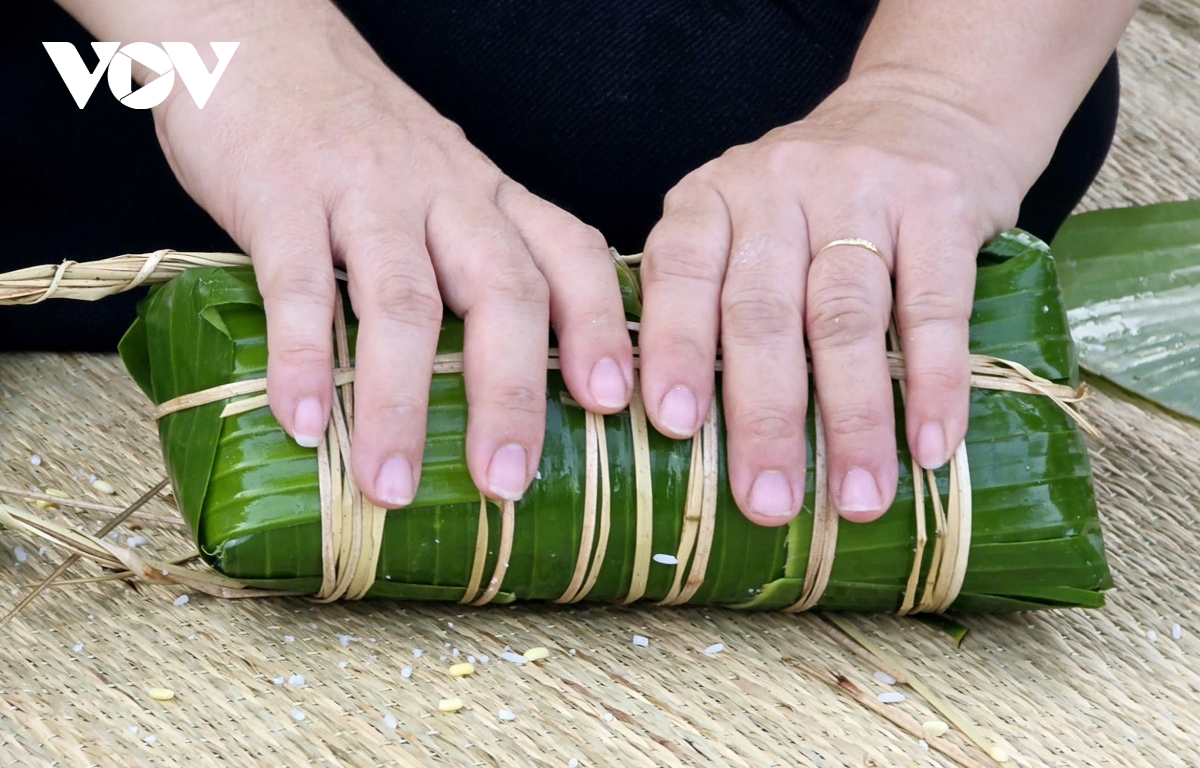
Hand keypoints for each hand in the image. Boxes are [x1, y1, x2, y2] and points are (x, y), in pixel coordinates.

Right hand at [151, 1, 632, 506]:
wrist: (256, 37)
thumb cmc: (356, 135)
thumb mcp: (440, 185)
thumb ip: (469, 260)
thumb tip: (499, 387)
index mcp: (490, 196)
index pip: (573, 256)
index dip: (601, 329)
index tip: (620, 405)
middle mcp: (444, 193)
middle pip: (504, 293)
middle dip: (512, 394)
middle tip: (508, 483)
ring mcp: (363, 192)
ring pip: (404, 302)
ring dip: (401, 402)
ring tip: (391, 485)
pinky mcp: (280, 194)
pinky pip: (299, 284)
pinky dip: (304, 357)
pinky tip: (302, 424)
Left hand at [639, 75, 1023, 525]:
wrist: (923, 110)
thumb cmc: (812, 204)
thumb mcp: (743, 225)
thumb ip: (711, 302)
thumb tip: (682, 441)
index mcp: (711, 199)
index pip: (680, 273)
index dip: (676, 351)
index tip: (673, 429)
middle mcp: (776, 186)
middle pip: (762, 312)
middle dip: (765, 417)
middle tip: (767, 502)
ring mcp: (860, 189)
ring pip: (845, 316)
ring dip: (851, 419)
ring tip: (856, 499)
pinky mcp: (938, 204)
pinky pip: (934, 305)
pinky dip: (933, 382)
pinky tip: (930, 446)